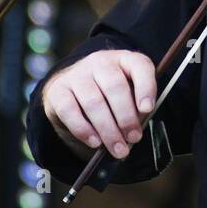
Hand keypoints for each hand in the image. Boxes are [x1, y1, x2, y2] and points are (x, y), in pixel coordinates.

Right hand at [41, 49, 155, 159]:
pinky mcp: (58, 90)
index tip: (147, 109)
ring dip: (108, 129)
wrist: (73, 89)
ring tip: (118, 148)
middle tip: (133, 138)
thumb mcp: (128, 93)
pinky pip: (70, 111)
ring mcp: (77, 74)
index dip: (145, 87)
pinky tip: (95, 142)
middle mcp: (100, 62)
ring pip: (93, 102)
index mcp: (124, 59)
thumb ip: (136, 106)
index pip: (139, 65)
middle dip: (126, 117)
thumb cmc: (110, 94)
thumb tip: (136, 129)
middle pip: (114, 87)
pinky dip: (84, 130)